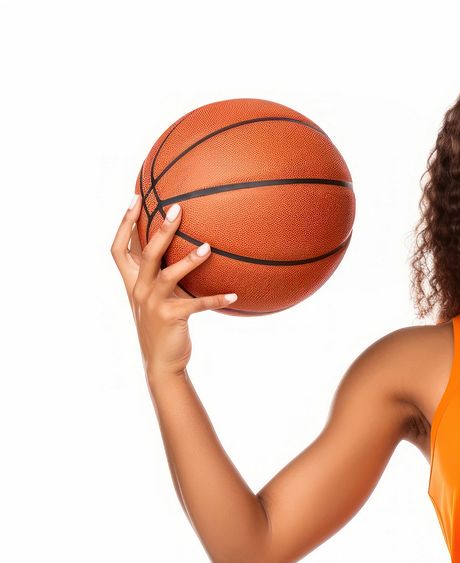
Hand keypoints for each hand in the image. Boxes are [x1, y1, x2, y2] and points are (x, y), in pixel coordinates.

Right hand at [110, 195, 237, 376]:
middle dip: (160, 229)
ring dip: (189, 261)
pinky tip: (235, 295)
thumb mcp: (158, 297)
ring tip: (208, 248)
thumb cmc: (164, 325)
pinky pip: (197, 305)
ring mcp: (153, 304)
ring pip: (169, 275)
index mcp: (132, 282)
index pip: (119, 248)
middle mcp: (138, 290)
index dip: (124, 223)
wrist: (161, 362)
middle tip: (177, 208)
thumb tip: (186, 249)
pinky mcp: (171, 317)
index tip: (135, 197)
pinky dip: (216, 299)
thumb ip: (163, 275)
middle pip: (146, 253)